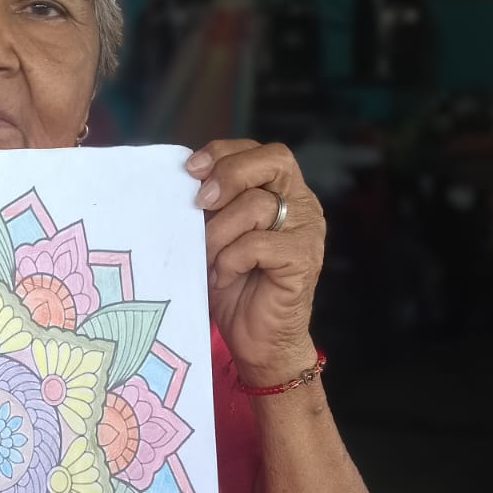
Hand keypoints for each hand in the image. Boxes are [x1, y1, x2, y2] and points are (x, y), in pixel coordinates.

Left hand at [186, 138, 324, 383]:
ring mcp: (307, 231)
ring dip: (218, 234)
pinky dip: (230, 260)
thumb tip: (184, 178)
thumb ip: (211, 206)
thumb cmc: (233, 286)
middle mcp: (302, 204)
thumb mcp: (215, 236)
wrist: (257, 341)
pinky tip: (222, 277)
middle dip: (229, 175)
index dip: (224, 152)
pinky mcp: (304, 259)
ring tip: (208, 260)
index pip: (260, 152)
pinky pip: (258, 244)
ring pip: (256, 206)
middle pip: (273, 161)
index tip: (190, 170)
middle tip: (201, 202)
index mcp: (282, 192)